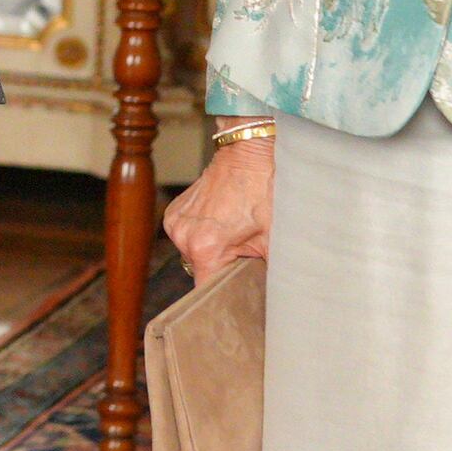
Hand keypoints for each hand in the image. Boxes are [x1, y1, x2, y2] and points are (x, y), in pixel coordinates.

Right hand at [165, 135, 273, 279]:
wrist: (247, 155)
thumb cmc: (263, 193)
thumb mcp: (274, 238)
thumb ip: (271, 272)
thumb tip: (278, 295)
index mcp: (206, 247)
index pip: (206, 290)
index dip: (222, 293)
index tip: (235, 289)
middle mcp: (184, 237)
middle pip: (200, 270)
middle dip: (220, 266)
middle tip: (242, 250)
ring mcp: (175, 223)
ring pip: (192, 253)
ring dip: (209, 249)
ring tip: (230, 231)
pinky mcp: (173, 213)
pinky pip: (185, 236)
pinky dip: (200, 233)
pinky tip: (217, 220)